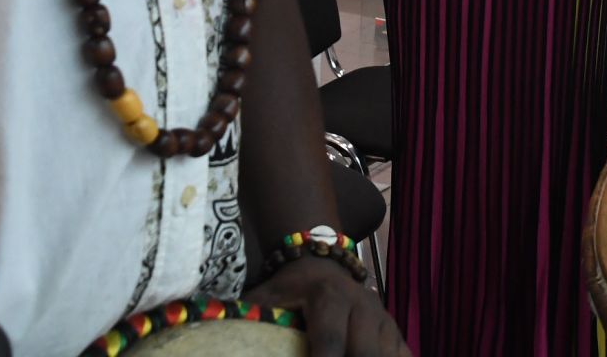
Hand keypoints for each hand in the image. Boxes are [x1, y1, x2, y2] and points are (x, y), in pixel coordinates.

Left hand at [245, 256, 408, 356]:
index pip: (330, 344)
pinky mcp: (397, 334)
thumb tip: (209, 323)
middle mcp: (364, 307)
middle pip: (367, 356)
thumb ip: (247, 315)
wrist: (322, 260)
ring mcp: (385, 322)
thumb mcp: (267, 295)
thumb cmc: (289, 286)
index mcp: (331, 298)